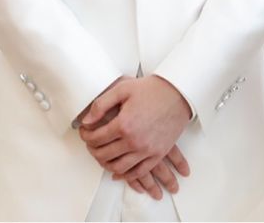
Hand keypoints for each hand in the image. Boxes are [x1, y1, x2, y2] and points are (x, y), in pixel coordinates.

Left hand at [78, 76, 192, 195]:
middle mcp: (134, 141)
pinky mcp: (157, 154)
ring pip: (119, 167)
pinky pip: (138, 172)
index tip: (85, 132)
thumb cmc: (152, 89)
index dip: (86, 136)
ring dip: (106, 164)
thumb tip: (86, 121)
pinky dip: (126, 175)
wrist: (178, 93)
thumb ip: (101, 105)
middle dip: (93, 150)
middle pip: (104, 155)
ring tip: (102, 156)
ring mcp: (146, 150)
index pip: (96, 138)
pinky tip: (118, 172)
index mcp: (123, 124)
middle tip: (91, 143)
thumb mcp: (122, 89)